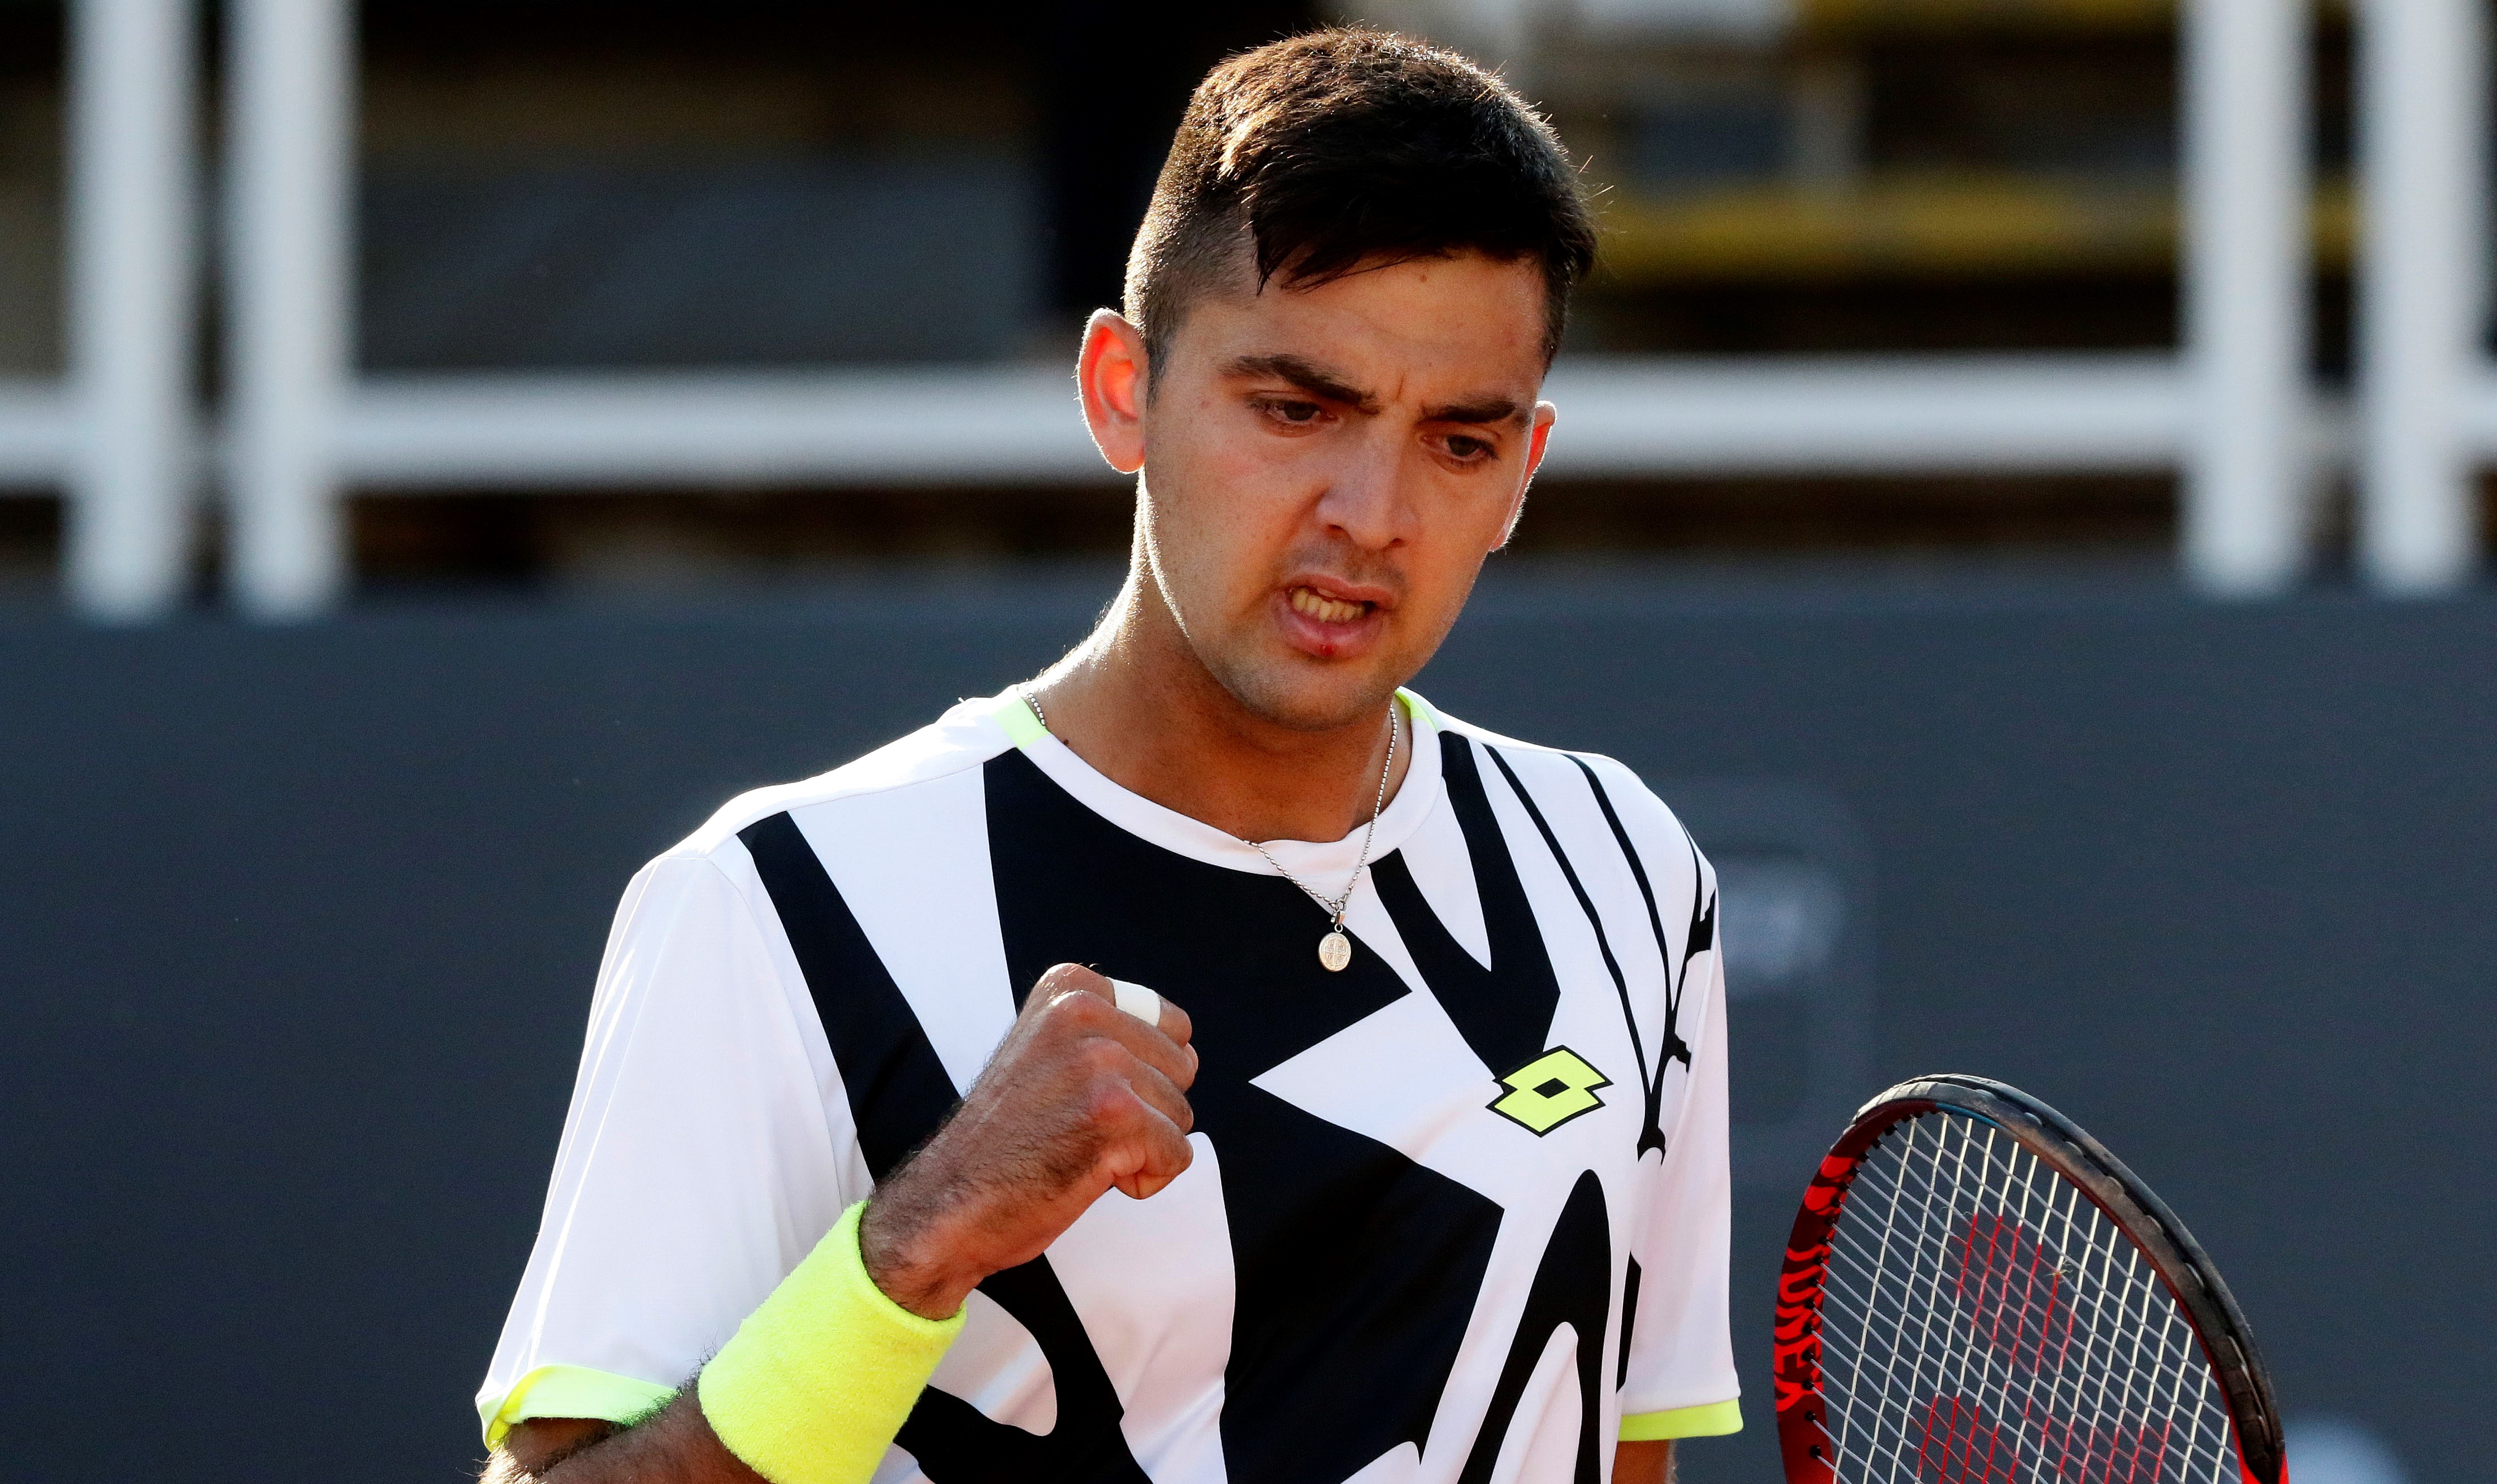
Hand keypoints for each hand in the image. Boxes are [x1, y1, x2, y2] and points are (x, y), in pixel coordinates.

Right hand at [858, 964, 1196, 1317]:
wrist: (950, 1202)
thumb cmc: (1005, 1140)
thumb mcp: (1048, 1052)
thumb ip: (1106, 1035)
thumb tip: (1188, 1046)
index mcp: (1069, 989)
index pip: (1172, 1025)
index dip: (1145, 1073)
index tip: (1085, 1094)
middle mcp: (1083, 1012)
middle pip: (1181, 1071)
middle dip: (1146, 1110)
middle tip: (1076, 1127)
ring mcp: (1100, 1062)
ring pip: (1181, 1115)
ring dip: (1141, 1146)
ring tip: (1077, 1149)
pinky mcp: (1115, 1116)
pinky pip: (1177, 1155)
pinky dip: (1144, 1179)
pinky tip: (1091, 1176)